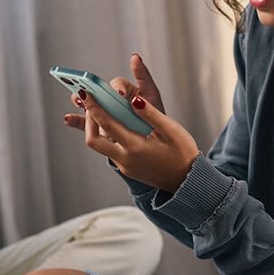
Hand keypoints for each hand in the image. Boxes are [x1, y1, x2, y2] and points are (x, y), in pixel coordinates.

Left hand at [63, 62, 196, 191]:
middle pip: (92, 140)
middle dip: (88, 120)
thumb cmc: (183, 155)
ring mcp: (125, 166)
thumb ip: (151, 114)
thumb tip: (133, 100)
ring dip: (96, 129)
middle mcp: (125, 159)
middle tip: (91, 104)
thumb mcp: (171, 130)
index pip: (106, 124)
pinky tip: (117, 126)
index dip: (93, 106)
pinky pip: (110, 151)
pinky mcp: (127, 169)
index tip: (86, 93)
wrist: (187, 181)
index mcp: (135, 147)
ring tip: (102, 112)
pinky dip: (108, 136)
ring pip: (100, 147)